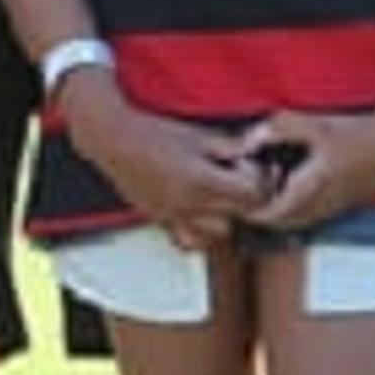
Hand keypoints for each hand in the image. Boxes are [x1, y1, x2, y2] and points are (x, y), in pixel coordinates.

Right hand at [61, 74, 267, 248]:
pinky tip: (200, 212)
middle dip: (246, 197)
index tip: (250, 165)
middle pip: (240, 215)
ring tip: (220, 195)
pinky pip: (191, 242)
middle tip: (239, 177)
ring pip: (219, 234)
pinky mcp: (163, 221)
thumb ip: (230, 146)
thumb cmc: (154, 133)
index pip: (251, 194)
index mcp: (202, 180)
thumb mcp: (198, 134)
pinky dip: (201, 233)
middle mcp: (190, 205)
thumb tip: (254, 151)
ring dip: (226, 217)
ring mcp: (175, 217)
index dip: (259, 179)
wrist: (115, 140)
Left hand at [238, 105, 374, 232]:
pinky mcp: (341, 205)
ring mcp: (332, 207)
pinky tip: (290, 188)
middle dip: (260, 215)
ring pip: (296, 222)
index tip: (236, 201)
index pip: (271, 214)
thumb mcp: (312, 124)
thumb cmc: (352, 131)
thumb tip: (247, 143)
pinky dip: (294, 210)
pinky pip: (310, 217)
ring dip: (278, 214)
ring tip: (264, 193)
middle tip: (244, 200)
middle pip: (281, 223)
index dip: (249, 212)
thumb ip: (277, 130)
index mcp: (310, 187)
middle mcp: (320, 204)